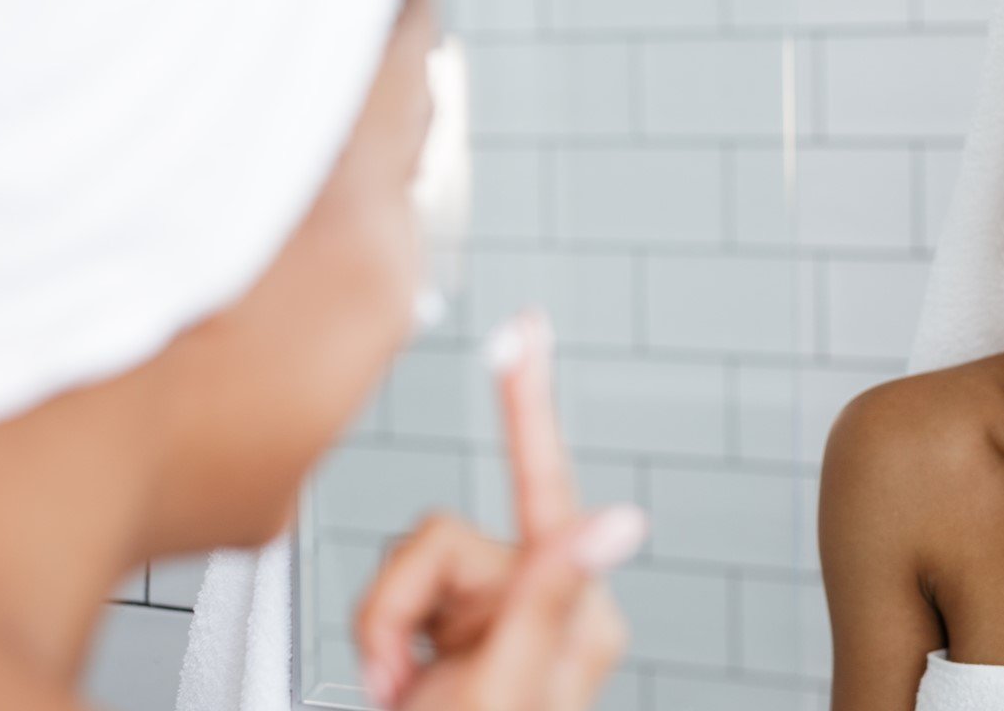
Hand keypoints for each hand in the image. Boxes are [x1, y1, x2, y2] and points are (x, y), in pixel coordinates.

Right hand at [354, 310, 646, 709]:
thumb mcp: (506, 687)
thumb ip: (548, 594)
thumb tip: (622, 518)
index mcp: (573, 607)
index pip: (547, 483)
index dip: (528, 400)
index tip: (524, 329)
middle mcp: (545, 600)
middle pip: (441, 534)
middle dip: (400, 601)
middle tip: (401, 680)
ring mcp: (503, 615)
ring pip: (411, 562)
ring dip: (387, 626)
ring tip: (405, 690)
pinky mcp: (464, 627)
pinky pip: (399, 592)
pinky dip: (381, 636)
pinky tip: (401, 683)